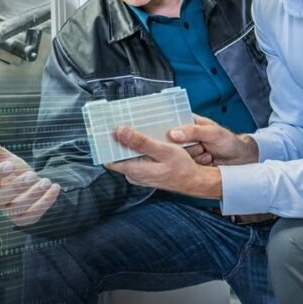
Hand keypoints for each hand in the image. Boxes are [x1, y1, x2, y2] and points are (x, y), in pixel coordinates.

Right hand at [0, 133, 59, 226]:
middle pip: (2, 197)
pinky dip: (46, 201)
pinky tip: (55, 187)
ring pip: (19, 207)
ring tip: (46, 181)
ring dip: (34, 194)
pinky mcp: (25, 219)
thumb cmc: (16, 173)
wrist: (32, 188)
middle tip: (32, 174)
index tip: (10, 164)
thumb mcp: (8, 160)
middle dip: (17, 186)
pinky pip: (34, 213)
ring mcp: (11, 212)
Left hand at [105, 126, 219, 199]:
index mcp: (134, 170)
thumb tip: (120, 132)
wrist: (195, 181)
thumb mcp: (163, 151)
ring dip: (130, 142)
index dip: (106, 144)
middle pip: (118, 155)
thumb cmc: (182, 168)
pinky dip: (139, 147)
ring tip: (134, 127)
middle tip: (122, 122)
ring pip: (127, 155)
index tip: (106, 129)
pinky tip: (145, 138)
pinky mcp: (145, 172)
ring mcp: (138, 174)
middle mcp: (133, 174)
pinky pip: (136, 158)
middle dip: (119, 139)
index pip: (109, 158)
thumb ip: (141, 142)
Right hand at [168, 115, 258, 165]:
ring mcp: (186, 149)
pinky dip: (194, 164)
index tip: (167, 137)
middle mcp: (185, 135)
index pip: (169, 122)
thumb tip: (173, 133)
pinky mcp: (189, 161)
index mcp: (188, 121)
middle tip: (199, 146)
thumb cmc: (229, 141)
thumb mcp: (212, 133)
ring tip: (206, 152)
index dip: (165, 129)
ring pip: (176, 154)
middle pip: (170, 141)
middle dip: (183, 147)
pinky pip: (183, 164)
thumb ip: (193, 132)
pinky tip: (205, 160)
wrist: (239, 159)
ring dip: (192, 156)